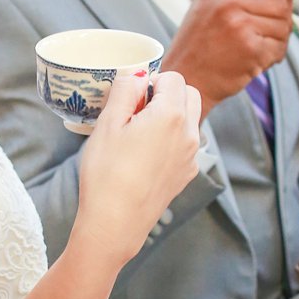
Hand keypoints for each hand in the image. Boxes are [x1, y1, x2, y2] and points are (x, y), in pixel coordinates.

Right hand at [73, 68, 202, 267]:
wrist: (115, 223)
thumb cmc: (107, 173)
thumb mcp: (107, 123)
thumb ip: (125, 90)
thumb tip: (136, 75)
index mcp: (172, 115)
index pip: (173, 78)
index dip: (151, 81)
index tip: (132, 97)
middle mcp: (189, 133)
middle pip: (189, 95)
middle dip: (167, 94)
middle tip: (137, 110)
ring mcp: (191, 156)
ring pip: (190, 120)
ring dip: (171, 116)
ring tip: (139, 134)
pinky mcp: (186, 174)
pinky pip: (185, 144)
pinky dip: (171, 139)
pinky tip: (145, 156)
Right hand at [163, 0, 293, 113]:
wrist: (185, 81)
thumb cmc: (198, 47)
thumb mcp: (209, 5)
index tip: (284, 0)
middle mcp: (228, 0)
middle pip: (281, 2)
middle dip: (281, 21)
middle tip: (265, 35)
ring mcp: (240, 24)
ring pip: (284, 26)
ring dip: (276, 41)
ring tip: (254, 50)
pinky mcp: (250, 48)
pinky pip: (279, 48)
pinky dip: (272, 57)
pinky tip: (254, 61)